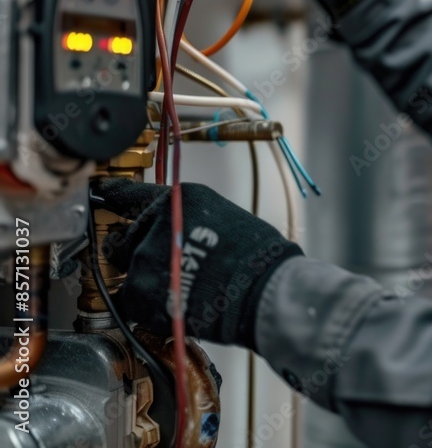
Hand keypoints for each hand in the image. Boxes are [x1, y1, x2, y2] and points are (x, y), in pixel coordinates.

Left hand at [91, 178, 302, 348]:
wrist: (263, 291)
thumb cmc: (257, 257)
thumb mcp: (221, 217)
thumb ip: (187, 219)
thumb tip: (171, 231)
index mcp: (178, 200)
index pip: (131, 195)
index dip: (114, 196)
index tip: (101, 193)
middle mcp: (155, 223)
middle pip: (126, 239)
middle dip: (139, 253)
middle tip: (169, 268)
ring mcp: (144, 258)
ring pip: (130, 272)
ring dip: (146, 281)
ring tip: (180, 289)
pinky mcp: (139, 293)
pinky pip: (130, 301)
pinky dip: (146, 306)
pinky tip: (174, 304)